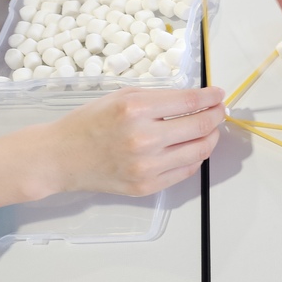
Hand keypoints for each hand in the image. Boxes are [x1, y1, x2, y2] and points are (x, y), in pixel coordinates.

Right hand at [0, 87, 225, 212]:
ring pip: (198, 151)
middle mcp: (143, 139)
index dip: (211, 97)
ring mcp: (146, 166)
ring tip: (210, 129)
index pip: (190, 101)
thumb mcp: (123, 96)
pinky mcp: (145, 186)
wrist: (61, 157)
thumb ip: (161, 98)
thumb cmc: (90, 122)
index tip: (219, 94)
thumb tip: (197, 98)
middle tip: (220, 111)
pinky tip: (193, 147)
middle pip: (200, 127)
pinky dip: (195, 157)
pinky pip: (185, 171)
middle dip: (217, 116)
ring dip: (211, 138)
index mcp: (136, 110)